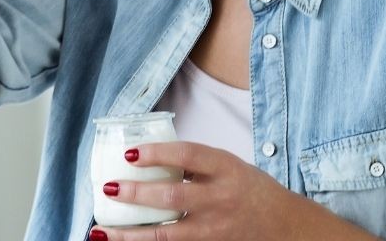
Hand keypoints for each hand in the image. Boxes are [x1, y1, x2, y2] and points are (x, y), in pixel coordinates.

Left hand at [90, 141, 288, 239]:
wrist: (283, 225)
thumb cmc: (250, 189)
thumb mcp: (229, 165)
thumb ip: (196, 163)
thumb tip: (150, 156)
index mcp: (225, 168)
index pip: (187, 155)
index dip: (157, 153)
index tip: (130, 153)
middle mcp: (219, 199)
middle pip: (172, 197)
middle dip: (136, 194)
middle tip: (110, 187)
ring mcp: (214, 229)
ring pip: (166, 234)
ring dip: (131, 234)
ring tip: (102, 231)